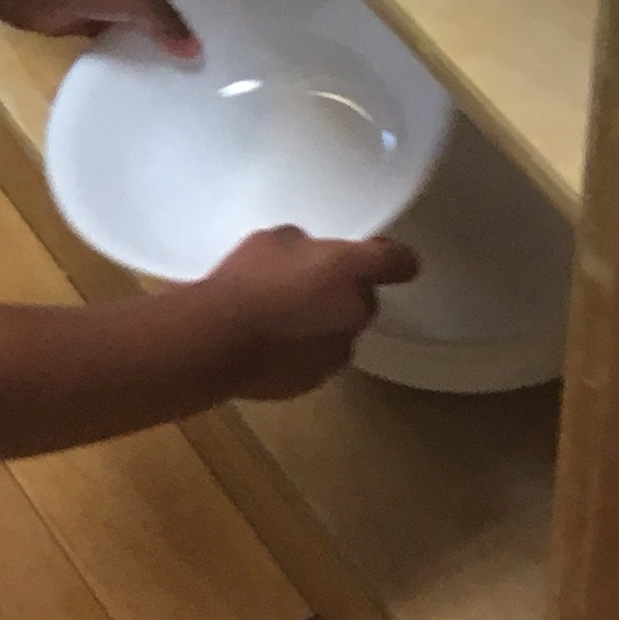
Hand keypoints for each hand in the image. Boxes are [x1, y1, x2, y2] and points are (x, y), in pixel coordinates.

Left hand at [11, 0, 215, 59]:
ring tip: (204, 65)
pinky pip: (128, 30)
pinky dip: (141, 46)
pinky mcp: (98, 13)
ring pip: (154, 11)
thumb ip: (169, 22)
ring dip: (169, 33)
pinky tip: (162, 72)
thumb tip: (197, 49)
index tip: (250, 5)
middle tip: (232, 45)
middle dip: (200, 10)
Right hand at [184, 224, 420, 399]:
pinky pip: (318, 358)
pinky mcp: (317, 380)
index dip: (392, 257)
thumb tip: (308, 259)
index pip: (400, 261)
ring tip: (282, 320)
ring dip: (323, 324)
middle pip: (365, 299)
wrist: (218, 339)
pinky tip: (272, 344)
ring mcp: (339, 351)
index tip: (377, 255)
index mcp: (351, 270)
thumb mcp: (273, 239)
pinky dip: (304, 351)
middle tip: (303, 286)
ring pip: (341, 331)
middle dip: (342, 293)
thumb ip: (305, 247)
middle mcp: (356, 311)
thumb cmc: (246, 279)